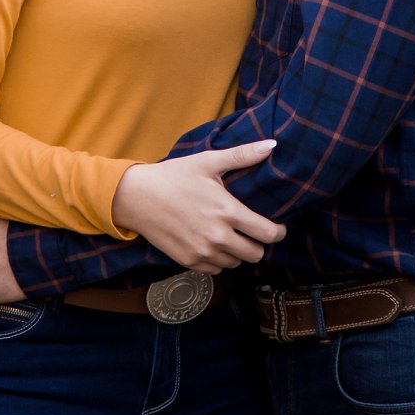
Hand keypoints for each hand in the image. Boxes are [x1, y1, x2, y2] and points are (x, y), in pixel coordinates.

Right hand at [112, 139, 284, 271]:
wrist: (136, 196)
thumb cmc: (173, 175)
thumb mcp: (208, 161)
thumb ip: (242, 155)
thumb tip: (272, 145)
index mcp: (227, 211)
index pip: (268, 234)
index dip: (278, 232)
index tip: (277, 227)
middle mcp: (217, 236)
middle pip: (255, 254)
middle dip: (259, 243)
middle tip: (252, 231)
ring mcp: (202, 252)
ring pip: (236, 263)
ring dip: (238, 252)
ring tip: (230, 235)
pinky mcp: (188, 261)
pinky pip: (216, 269)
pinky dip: (218, 260)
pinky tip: (212, 243)